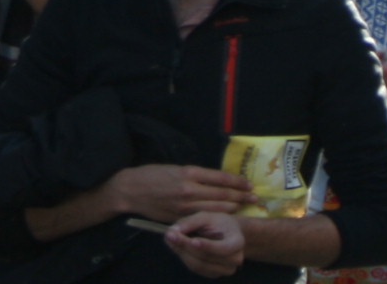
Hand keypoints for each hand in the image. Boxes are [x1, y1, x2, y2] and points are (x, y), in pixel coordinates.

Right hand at [105, 165, 255, 222]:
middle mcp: (189, 189)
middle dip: (240, 196)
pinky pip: (202, 217)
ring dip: (232, 206)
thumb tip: (216, 180)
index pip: (220, 178)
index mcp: (189, 173)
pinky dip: (216, 216)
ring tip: (244, 206)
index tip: (248, 183)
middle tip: (254, 197)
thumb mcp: (176, 168)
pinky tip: (225, 216)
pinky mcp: (180, 218)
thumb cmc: (153, 175)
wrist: (132, 190)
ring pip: (215, 207)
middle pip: (222, 194)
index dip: (237, 181)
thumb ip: (195, 175)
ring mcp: (185, 206)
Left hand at [165, 211, 245, 276]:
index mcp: (237, 242)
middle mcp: (234, 260)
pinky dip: (185, 257)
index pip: (223, 248)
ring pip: (198, 265)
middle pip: (207, 257)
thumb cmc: (217, 222)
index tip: (193, 240)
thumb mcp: (206, 216)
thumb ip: (191, 222)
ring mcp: (225, 270)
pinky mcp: (214, 274)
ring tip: (171, 239)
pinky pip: (196, 268)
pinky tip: (178, 246)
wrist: (227, 232)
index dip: (208, 246)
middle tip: (170, 235)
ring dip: (182, 252)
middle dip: (186, 246)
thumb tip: (173, 231)